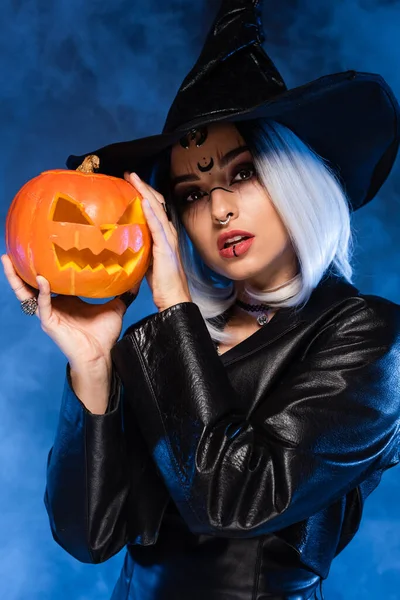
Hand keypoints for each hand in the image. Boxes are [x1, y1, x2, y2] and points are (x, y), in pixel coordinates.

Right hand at [1, 253, 141, 370]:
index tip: (41, 245)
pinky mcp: (49, 322)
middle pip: (32, 284)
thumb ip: (122, 292)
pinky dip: (42, 292)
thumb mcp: (115, 307)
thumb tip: (135, 276)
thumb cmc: (104, 335)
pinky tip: (42, 280)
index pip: (52, 278)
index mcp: (67, 300)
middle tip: (13, 251)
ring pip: (27, 293)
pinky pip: (42, 305)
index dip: (45, 264)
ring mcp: (49, 313)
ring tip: (8, 261)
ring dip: (16, 278)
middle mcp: (55, 305)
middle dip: (20, 269)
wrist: (101, 356)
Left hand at [124, 171, 191, 311]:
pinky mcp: (165, 248)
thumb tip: (125, 243)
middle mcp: (168, 233)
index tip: (130, 183)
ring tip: (133, 178)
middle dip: (143, 187)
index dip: (144, 194)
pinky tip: (143, 200)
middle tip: (129, 174)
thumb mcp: (147, 261)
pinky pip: (157, 226)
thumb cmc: (162, 283)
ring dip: (145, 192)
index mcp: (164, 236)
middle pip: (157, 203)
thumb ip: (140, 249)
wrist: (174, 299)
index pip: (154, 209)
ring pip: (157, 209)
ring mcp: (168, 239)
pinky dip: (150, 211)